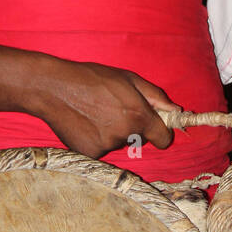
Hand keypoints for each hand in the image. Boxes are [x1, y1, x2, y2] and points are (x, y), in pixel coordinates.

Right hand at [25, 59, 180, 159]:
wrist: (54, 87)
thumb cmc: (92, 78)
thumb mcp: (128, 79)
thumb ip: (156, 96)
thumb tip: (177, 110)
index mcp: (138, 115)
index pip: (163, 139)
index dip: (161, 133)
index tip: (155, 129)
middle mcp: (125, 133)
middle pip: (139, 140)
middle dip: (132, 128)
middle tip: (112, 109)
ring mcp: (106, 146)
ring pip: (118, 144)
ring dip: (112, 133)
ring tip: (95, 113)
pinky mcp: (90, 153)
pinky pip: (101, 150)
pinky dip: (95, 140)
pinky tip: (84, 124)